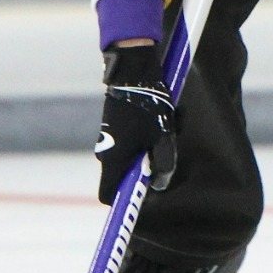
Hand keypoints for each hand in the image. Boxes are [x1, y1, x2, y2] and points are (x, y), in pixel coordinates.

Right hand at [96, 42, 176, 204]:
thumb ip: (163, 164)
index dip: (124, 199)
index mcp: (113, 161)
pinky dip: (148, 134)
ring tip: (168, 125)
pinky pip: (133, 140)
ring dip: (152, 146)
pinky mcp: (114, 127)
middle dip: (147, 167)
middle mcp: (105, 153)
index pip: (107, 195)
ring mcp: (108, 139)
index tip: (142, 193)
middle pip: (124, 175)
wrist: (132, 74)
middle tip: (165, 148)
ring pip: (132, 155)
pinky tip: (163, 116)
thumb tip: (158, 183)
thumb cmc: (148, 107)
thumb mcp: (163, 137)